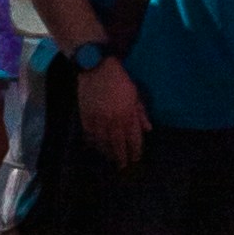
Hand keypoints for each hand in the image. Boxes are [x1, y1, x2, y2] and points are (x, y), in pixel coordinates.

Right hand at [79, 52, 150, 167]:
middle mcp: (113, 120)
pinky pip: (89, 135)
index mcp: (127, 114)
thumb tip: (148, 129)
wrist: (96, 67)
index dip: (135, 151)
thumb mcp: (135, 93)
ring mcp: (98, 120)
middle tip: (123, 167)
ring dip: (107, 153)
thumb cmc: (119, 79)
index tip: (136, 159)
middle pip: (118, 145)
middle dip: (121, 157)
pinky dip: (93, 143)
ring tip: (111, 159)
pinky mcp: (85, 116)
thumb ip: (140, 113)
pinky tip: (96, 148)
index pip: (133, 139)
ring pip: (103, 143)